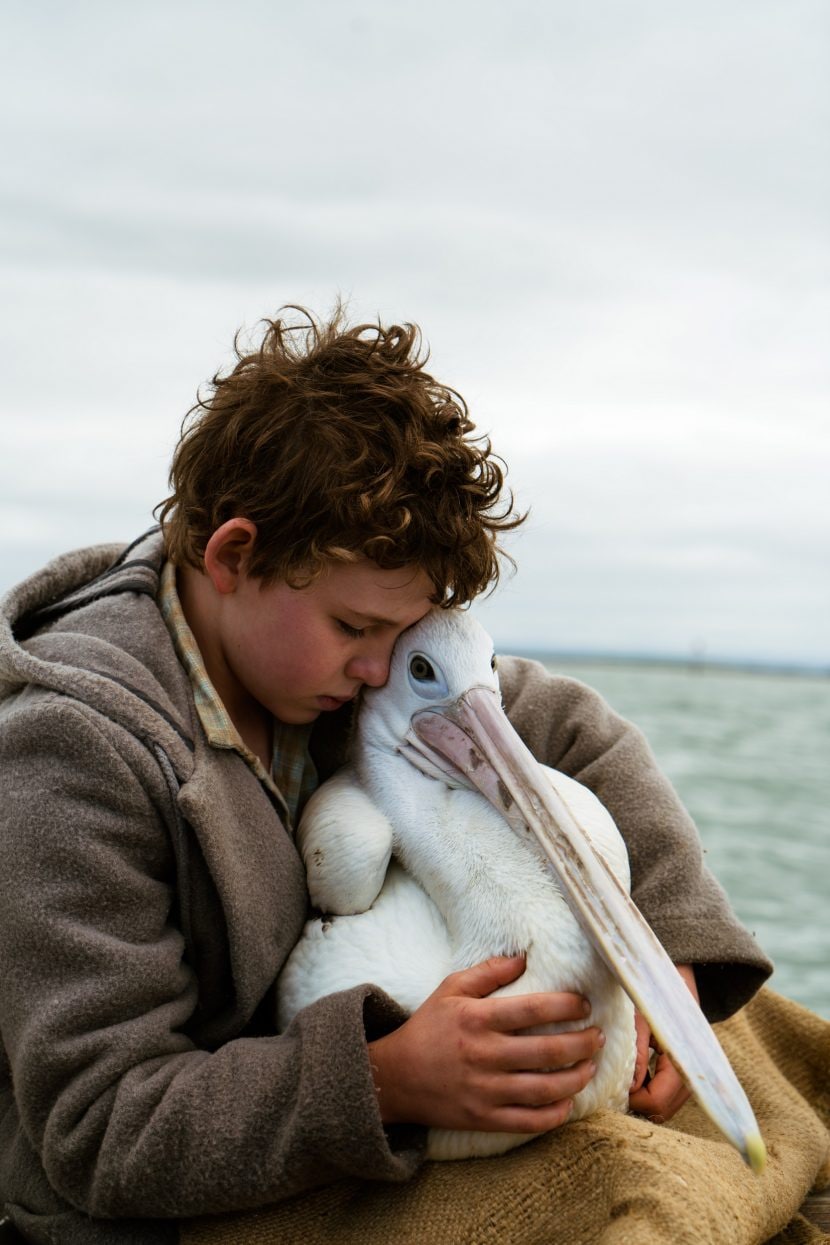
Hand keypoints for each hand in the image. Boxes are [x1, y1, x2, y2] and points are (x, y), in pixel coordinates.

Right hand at [367, 954, 603, 1132]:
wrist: (395, 1077)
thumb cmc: (427, 1028)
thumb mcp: (450, 989)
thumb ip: (487, 973)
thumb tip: (523, 958)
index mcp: (478, 1019)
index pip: (533, 1009)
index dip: (566, 1006)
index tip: (584, 1005)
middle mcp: (485, 1054)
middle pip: (548, 1051)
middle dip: (582, 1043)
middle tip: (598, 1036)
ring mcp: (485, 1090)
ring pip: (545, 1088)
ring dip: (576, 1077)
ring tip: (590, 1065)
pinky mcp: (484, 1118)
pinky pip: (529, 1121)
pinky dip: (555, 1114)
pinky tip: (568, 1101)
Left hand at [628, 962, 698, 1122]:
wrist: (675, 975)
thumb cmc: (653, 992)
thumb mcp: (640, 1017)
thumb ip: (636, 1052)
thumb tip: (628, 1089)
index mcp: (682, 1058)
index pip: (657, 1101)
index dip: (632, 1099)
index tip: (614, 1082)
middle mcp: (692, 1072)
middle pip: (662, 1110)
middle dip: (637, 1102)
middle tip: (616, 1082)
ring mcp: (691, 1074)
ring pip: (666, 1106)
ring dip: (644, 1098)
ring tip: (625, 1077)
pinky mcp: (686, 1071)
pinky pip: (668, 1094)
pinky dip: (651, 1091)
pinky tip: (637, 1074)